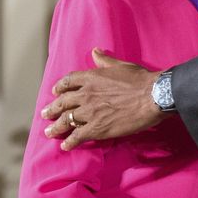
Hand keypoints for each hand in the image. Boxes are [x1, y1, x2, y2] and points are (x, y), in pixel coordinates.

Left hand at [41, 49, 165, 150]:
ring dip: (56, 127)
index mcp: (91, 77)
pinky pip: (77, 136)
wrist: (152, 96)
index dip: (60, 87)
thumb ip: (105, 61)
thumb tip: (95, 52)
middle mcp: (86, 94)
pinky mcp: (96, 128)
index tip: (55, 92)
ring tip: (49, 132)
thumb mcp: (121, 65)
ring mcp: (89, 112)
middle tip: (45, 114)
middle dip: (52, 109)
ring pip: (66, 120)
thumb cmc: (140, 79)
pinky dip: (70, 141)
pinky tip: (65, 146)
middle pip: (63, 102)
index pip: (69, 81)